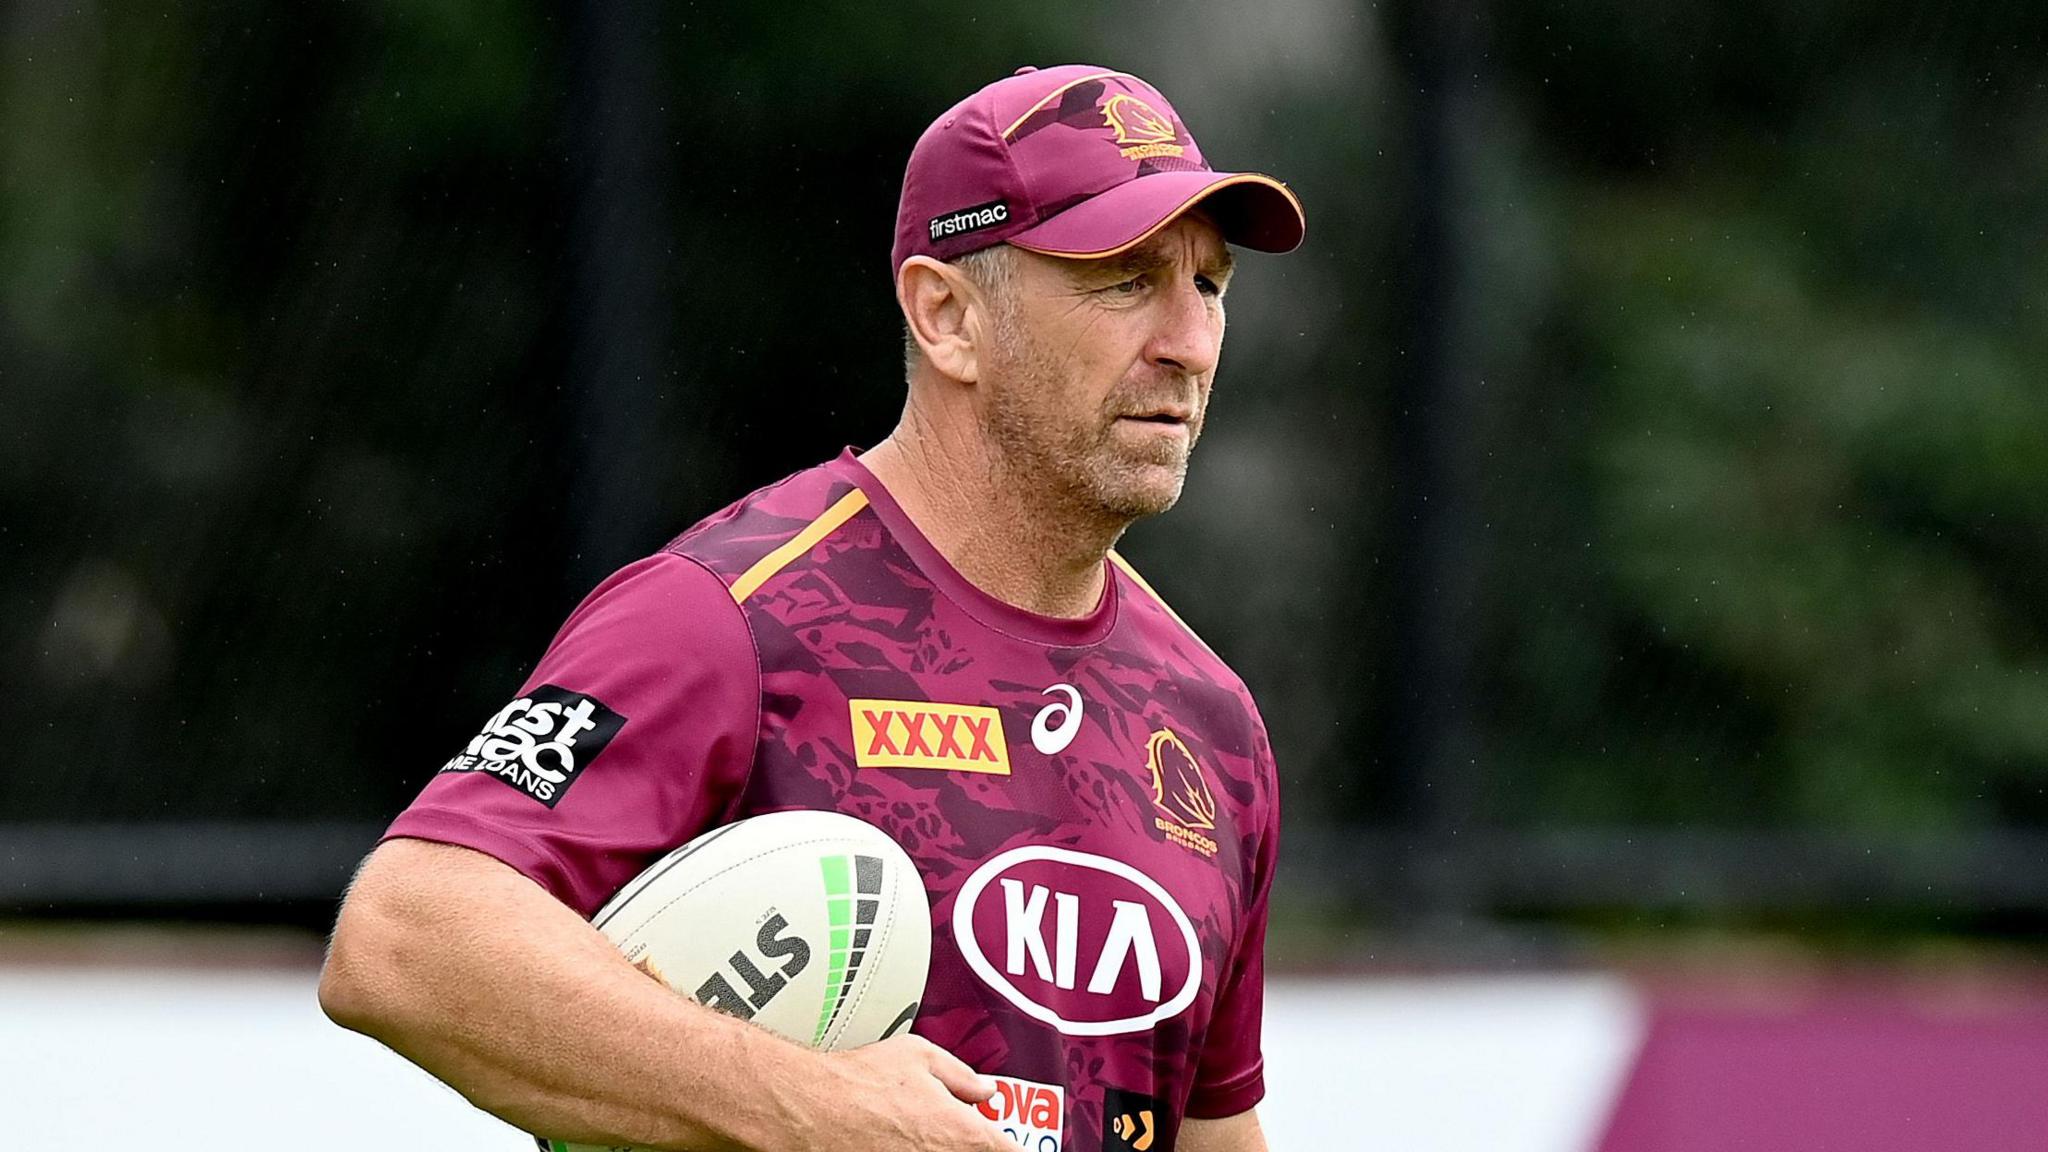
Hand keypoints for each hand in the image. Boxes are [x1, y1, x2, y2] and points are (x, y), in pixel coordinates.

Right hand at [784, 1034, 1011, 1151]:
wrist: (810, 1110)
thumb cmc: (859, 1082)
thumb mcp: (920, 1056)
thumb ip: (961, 1075)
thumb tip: (984, 1088)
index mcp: (961, 1131)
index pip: (1007, 1151)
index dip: (1008, 1146)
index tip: (1007, 1143)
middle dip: (971, 1144)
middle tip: (952, 1129)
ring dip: (940, 1147)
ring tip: (917, 1131)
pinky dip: (912, 1151)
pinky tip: (896, 1140)